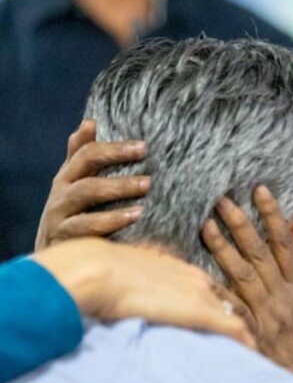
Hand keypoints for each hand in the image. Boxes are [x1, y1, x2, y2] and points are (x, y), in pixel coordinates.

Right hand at [32, 238, 255, 348]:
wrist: (99, 271)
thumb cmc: (105, 272)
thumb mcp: (133, 273)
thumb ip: (146, 283)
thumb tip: (139, 290)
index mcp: (186, 271)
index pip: (219, 290)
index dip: (230, 305)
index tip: (240, 320)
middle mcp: (201, 281)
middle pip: (237, 301)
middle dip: (252, 318)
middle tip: (264, 335)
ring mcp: (203, 296)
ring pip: (240, 315)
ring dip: (251, 333)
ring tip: (262, 350)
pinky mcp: (200, 312)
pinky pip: (234, 329)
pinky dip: (246, 342)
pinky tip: (254, 354)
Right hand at [35, 121, 148, 250]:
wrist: (54, 261)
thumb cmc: (73, 216)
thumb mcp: (76, 186)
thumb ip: (81, 156)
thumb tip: (89, 121)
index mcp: (68, 177)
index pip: (87, 152)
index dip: (113, 147)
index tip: (143, 145)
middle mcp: (61, 192)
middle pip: (86, 163)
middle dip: (116, 159)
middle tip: (147, 155)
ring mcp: (59, 215)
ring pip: (85, 192)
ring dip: (118, 187)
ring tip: (146, 185)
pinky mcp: (64, 238)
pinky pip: (87, 227)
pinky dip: (112, 220)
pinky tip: (135, 216)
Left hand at [201, 186, 292, 382]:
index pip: (285, 243)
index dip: (273, 215)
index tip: (260, 190)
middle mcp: (280, 296)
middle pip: (259, 253)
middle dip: (241, 224)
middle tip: (222, 198)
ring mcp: (263, 313)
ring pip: (241, 275)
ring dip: (222, 248)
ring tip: (204, 224)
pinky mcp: (249, 331)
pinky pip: (229, 307)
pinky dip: (214, 288)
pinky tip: (195, 272)